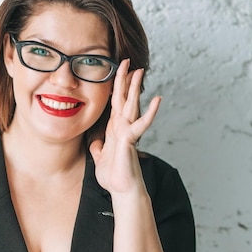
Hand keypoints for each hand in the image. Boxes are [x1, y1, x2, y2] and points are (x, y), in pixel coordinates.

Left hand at [89, 59, 160, 193]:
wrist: (122, 191)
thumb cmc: (113, 176)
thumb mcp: (99, 157)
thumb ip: (98, 147)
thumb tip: (94, 142)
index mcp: (114, 128)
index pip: (115, 102)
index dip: (115, 87)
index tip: (117, 71)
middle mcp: (123, 127)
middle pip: (123, 98)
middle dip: (124, 79)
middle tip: (127, 60)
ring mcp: (128, 133)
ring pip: (132, 106)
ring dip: (135, 88)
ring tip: (140, 71)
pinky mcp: (130, 141)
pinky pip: (141, 124)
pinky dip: (150, 112)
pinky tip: (158, 100)